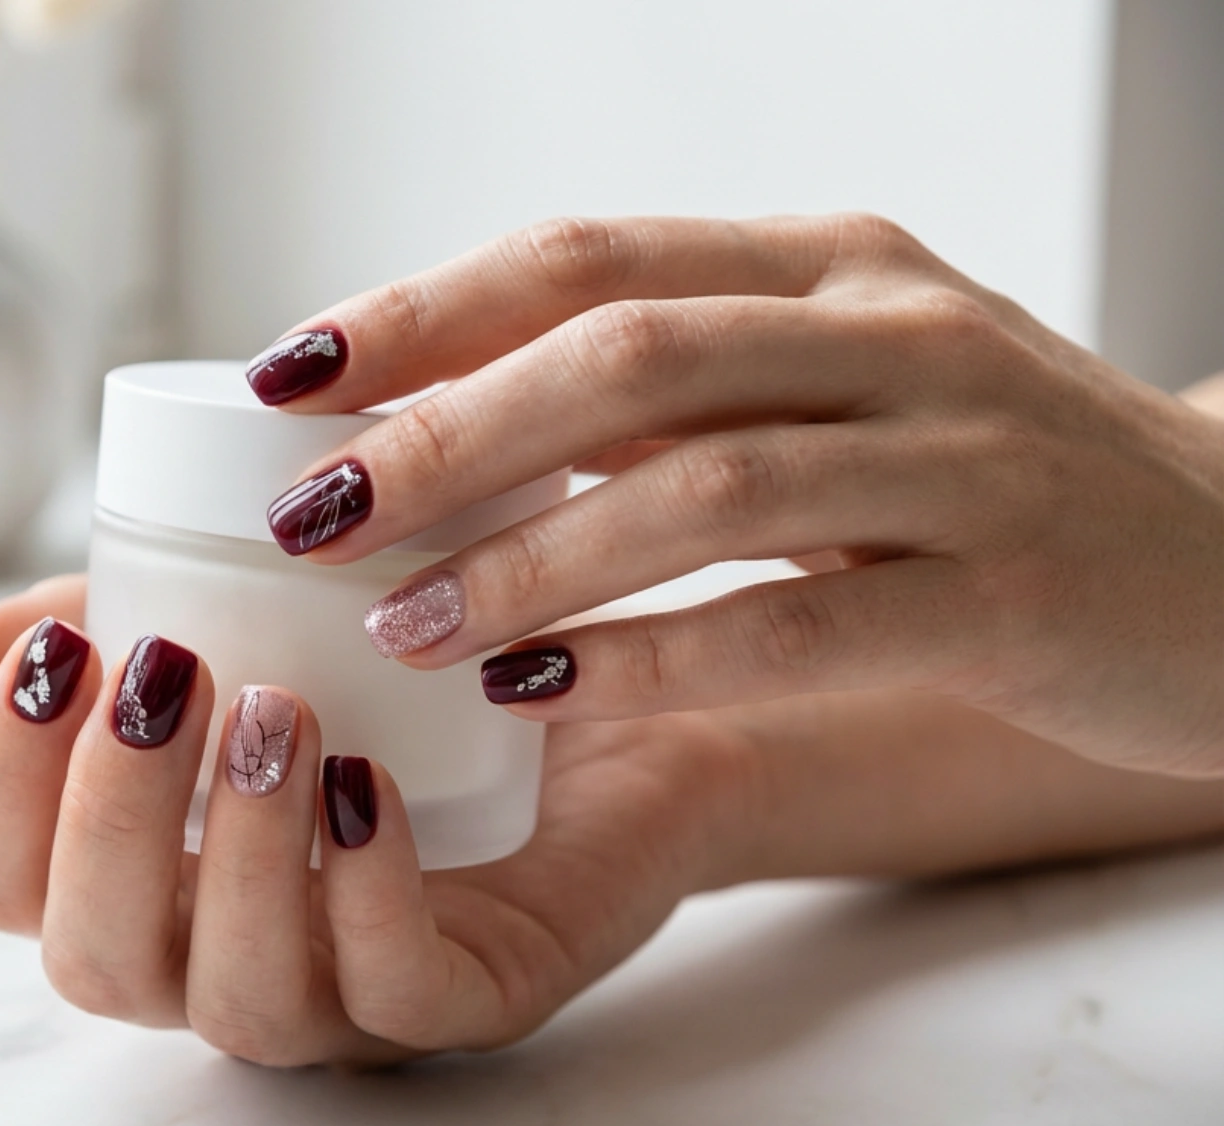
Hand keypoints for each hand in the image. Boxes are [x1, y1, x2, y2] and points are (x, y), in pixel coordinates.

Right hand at [0, 577, 1223, 1066]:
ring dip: (240, 852)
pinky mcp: (471, 992)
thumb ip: (101, 621)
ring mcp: (343, 987)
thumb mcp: (238, 605)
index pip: (2, 885)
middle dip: (110, 819)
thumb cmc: (395, 638)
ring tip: (277, 710)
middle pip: (95, 962)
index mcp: (147, 866)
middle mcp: (222, 946)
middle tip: (170, 674)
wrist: (603, 664)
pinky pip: (395, 993)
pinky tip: (368, 782)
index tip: (57, 650)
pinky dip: (366, 891)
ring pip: (239, 1000)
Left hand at [247, 215, 1223, 776]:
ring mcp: (964, 455)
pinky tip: (543, 693)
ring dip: (531, 554)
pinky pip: (803, 619)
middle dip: (446, 431)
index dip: (424, 309)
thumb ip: (666, 399)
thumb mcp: (831, 395)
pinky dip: (657, 655)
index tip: (287, 374)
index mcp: (826, 267)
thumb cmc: (988, 488)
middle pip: (626, 351)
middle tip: (313, 510)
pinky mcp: (1012, 594)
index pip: (589, 257)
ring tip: (403, 620)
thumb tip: (443, 424)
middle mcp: (893, 332)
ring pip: (706, 482)